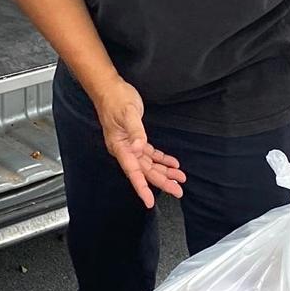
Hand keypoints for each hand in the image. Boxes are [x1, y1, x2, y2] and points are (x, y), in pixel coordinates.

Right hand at [93, 77, 185, 209]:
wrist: (109, 88)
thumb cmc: (116, 99)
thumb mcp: (128, 113)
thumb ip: (135, 131)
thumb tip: (138, 148)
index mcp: (120, 147)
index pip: (133, 172)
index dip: (141, 188)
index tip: (149, 202)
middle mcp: (125, 150)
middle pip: (145, 171)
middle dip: (161, 181)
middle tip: (178, 191)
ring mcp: (130, 146)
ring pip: (149, 165)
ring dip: (164, 171)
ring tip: (180, 179)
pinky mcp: (136, 139)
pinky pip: (150, 154)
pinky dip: (161, 159)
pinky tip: (173, 164)